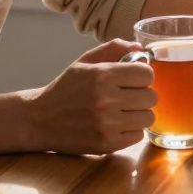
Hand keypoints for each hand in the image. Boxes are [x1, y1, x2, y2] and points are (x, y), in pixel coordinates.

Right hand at [16, 39, 157, 154]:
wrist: (40, 119)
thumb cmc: (66, 88)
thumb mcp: (85, 62)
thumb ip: (113, 49)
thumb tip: (141, 49)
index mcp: (102, 75)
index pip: (147, 74)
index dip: (142, 74)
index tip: (133, 78)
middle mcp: (106, 100)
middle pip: (151, 96)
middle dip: (142, 94)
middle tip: (128, 95)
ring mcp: (107, 124)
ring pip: (148, 117)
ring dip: (139, 113)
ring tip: (123, 110)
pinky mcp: (107, 144)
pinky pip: (138, 135)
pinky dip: (131, 130)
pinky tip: (116, 124)